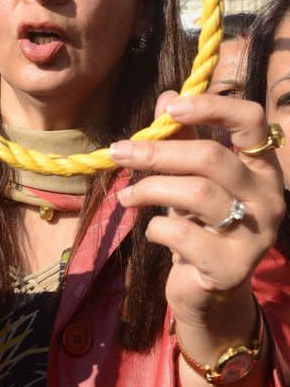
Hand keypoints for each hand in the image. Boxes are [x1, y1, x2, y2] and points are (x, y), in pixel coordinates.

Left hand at [110, 92, 284, 333]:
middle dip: (157, 152)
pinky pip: (184, 234)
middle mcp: (268, 197)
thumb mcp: (189, 175)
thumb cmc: (199, 222)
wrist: (208, 290)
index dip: (211, 106)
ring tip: (126, 196)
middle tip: (119, 151)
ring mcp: (256, 234)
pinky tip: (153, 231)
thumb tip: (167, 96)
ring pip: (196, 193)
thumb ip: (181, 136)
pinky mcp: (234, 268)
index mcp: (262, 166)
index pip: (251, 120)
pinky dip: (157, 228)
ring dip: (150, 189)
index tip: (170, 108)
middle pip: (211, 157)